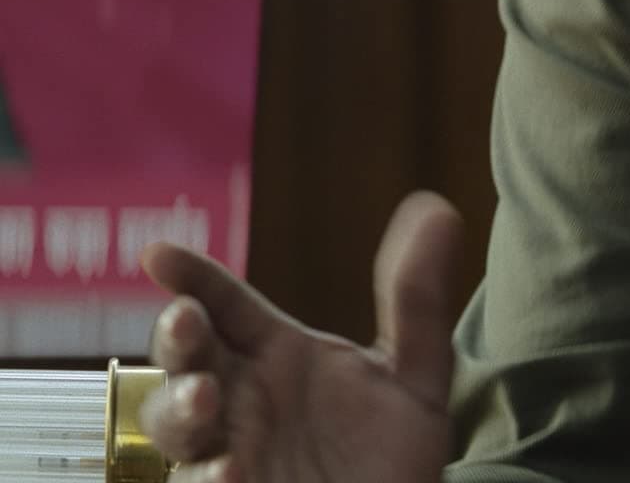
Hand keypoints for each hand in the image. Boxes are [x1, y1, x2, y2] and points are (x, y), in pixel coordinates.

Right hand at [139, 191, 463, 482]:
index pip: (226, 306)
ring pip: (173, 427)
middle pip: (185, 361)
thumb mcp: (415, 378)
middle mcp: (239, 403)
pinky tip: (231, 472)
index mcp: (276, 358)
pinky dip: (208, 478)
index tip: (160, 254)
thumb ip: (419, 302)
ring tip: (205, 396)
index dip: (192, 276)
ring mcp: (226, 455)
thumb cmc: (388, 458)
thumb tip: (435, 208)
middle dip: (177, 337)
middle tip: (188, 319)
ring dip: (179, 408)